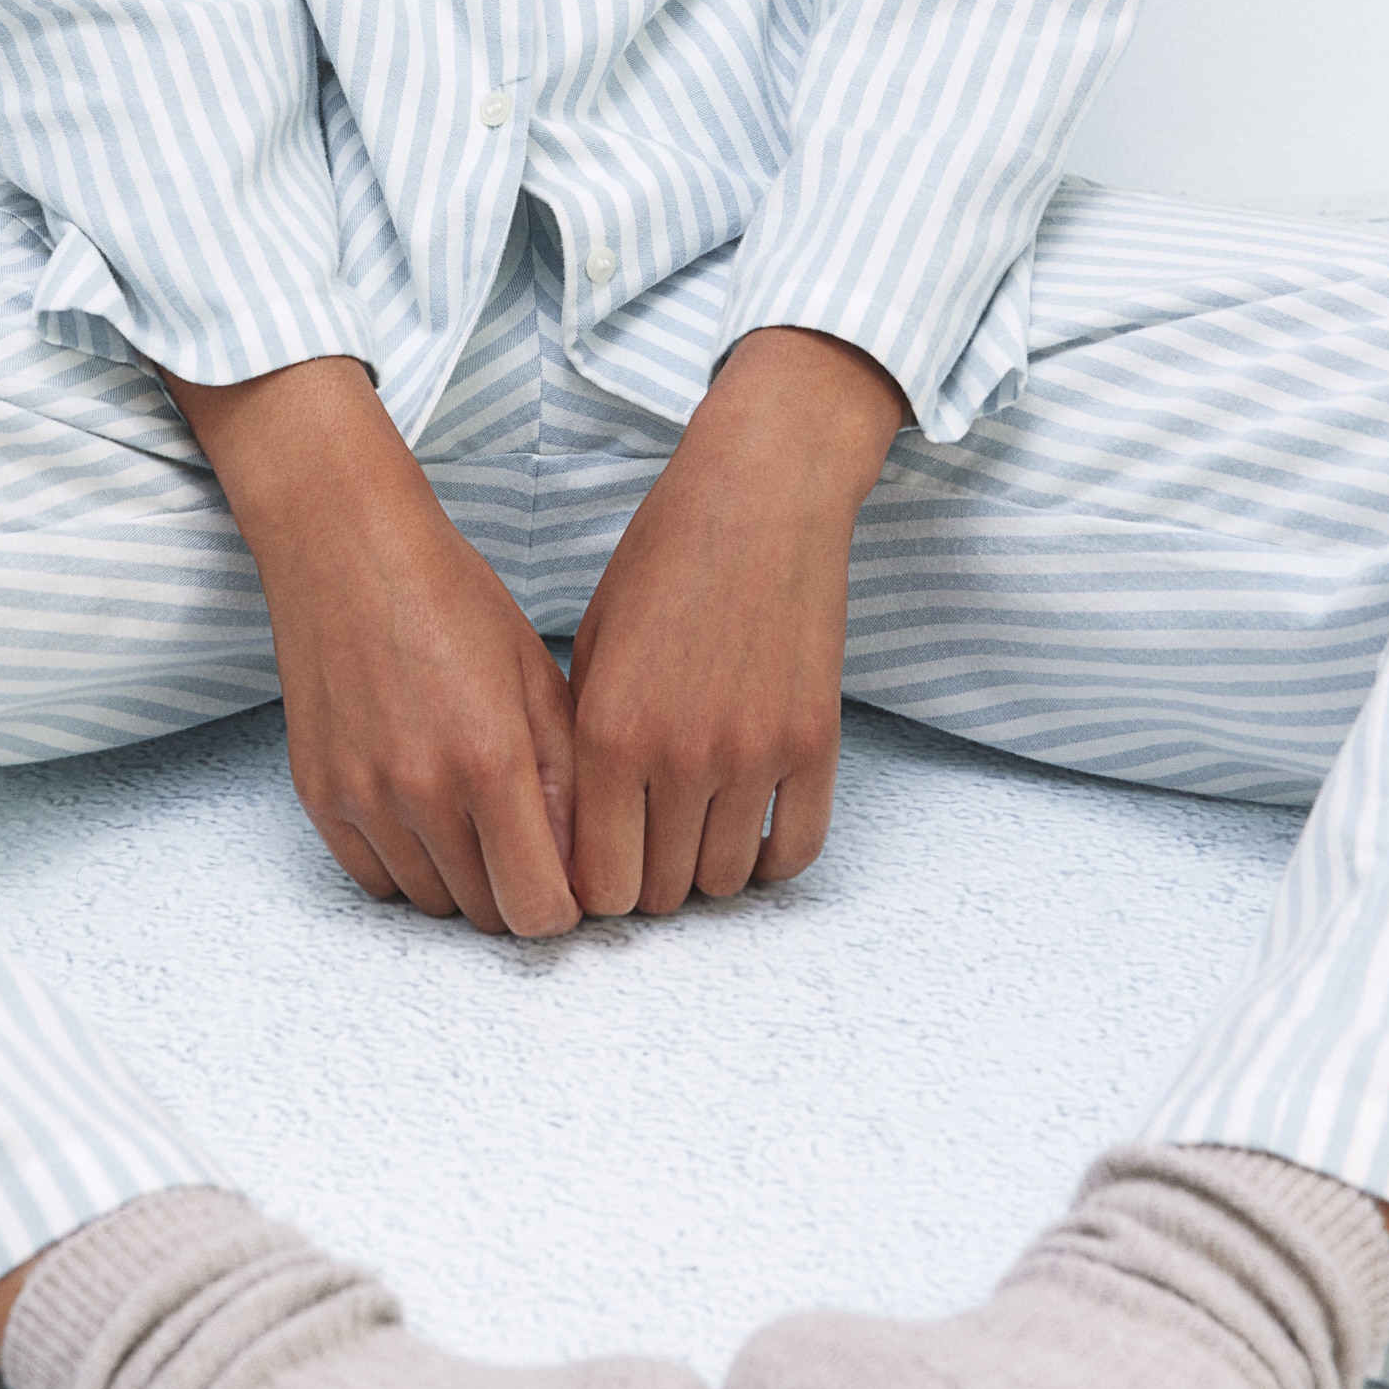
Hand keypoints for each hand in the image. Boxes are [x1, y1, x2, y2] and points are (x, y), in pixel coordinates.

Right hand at [160, 354, 580, 939]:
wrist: (346, 549)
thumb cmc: (453, 599)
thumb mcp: (536, 677)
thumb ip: (565, 782)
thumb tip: (581, 868)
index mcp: (491, 761)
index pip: (538, 908)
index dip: (564, 905)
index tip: (571, 879)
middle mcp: (422, 792)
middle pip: (486, 914)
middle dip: (516, 891)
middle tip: (525, 841)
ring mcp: (362, 798)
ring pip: (430, 902)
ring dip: (462, 880)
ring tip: (475, 817)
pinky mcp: (320, 796)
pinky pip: (375, 879)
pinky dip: (408, 865)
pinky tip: (424, 812)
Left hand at [567, 327, 903, 916]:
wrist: (760, 495)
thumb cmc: (664, 558)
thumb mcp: (593, 645)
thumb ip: (581, 743)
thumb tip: (574, 832)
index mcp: (610, 732)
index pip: (598, 882)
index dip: (593, 890)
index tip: (598, 868)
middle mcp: (680, 755)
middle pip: (660, 893)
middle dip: (645, 882)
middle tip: (644, 849)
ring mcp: (754, 754)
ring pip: (726, 881)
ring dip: (704, 869)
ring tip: (692, 830)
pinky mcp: (814, 743)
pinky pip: (795, 850)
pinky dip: (769, 858)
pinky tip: (748, 827)